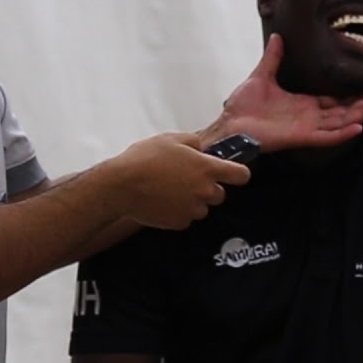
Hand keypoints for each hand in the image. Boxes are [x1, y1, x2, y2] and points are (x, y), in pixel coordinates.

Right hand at [110, 132, 250, 229]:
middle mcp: (204, 190)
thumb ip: (193, 143)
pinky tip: (163, 202)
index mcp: (207, 168)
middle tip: (188, 180)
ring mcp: (192, 209)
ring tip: (171, 191)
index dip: (239, 174)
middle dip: (208, 188)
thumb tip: (201, 149)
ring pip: (202, 207)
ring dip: (193, 201)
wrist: (122, 185)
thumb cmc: (145, 158)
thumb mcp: (171, 139)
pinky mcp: (179, 223)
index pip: (240, 175)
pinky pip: (186, 218)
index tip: (235, 174)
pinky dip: (179, 212)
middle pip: (220, 194)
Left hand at [202, 33, 362, 152]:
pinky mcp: (300, 138)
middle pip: (343, 110)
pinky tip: (357, 127)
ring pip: (340, 122)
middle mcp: (309, 117)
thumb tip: (277, 36)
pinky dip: (341, 133)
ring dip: (360, 114)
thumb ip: (273, 58)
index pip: (334, 99)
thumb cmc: (243, 106)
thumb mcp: (261, 75)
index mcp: (303, 103)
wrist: (229, 124)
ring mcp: (306, 128)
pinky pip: (325, 137)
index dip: (352, 93)